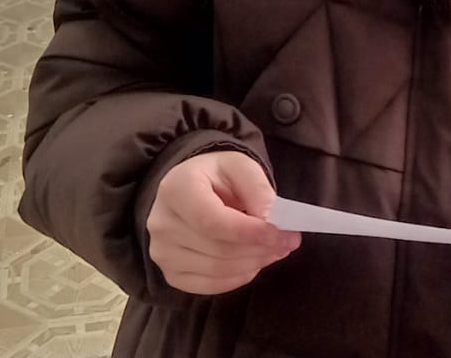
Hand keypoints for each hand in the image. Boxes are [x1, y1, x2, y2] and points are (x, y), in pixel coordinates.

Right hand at [146, 150, 300, 294]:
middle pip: (217, 249)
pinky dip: (238, 278)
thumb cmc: (215, 175)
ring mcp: (162, 253)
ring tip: (276, 250)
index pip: (212, 221)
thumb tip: (270, 218)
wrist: (188, 189)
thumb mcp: (239, 166)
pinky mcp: (170, 274)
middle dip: (259, 248)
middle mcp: (162, 223)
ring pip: (216, 270)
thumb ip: (256, 187)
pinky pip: (208, 286)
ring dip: (253, 263)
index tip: (280, 233)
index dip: (249, 232)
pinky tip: (254, 263)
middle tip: (288, 241)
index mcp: (177, 189)